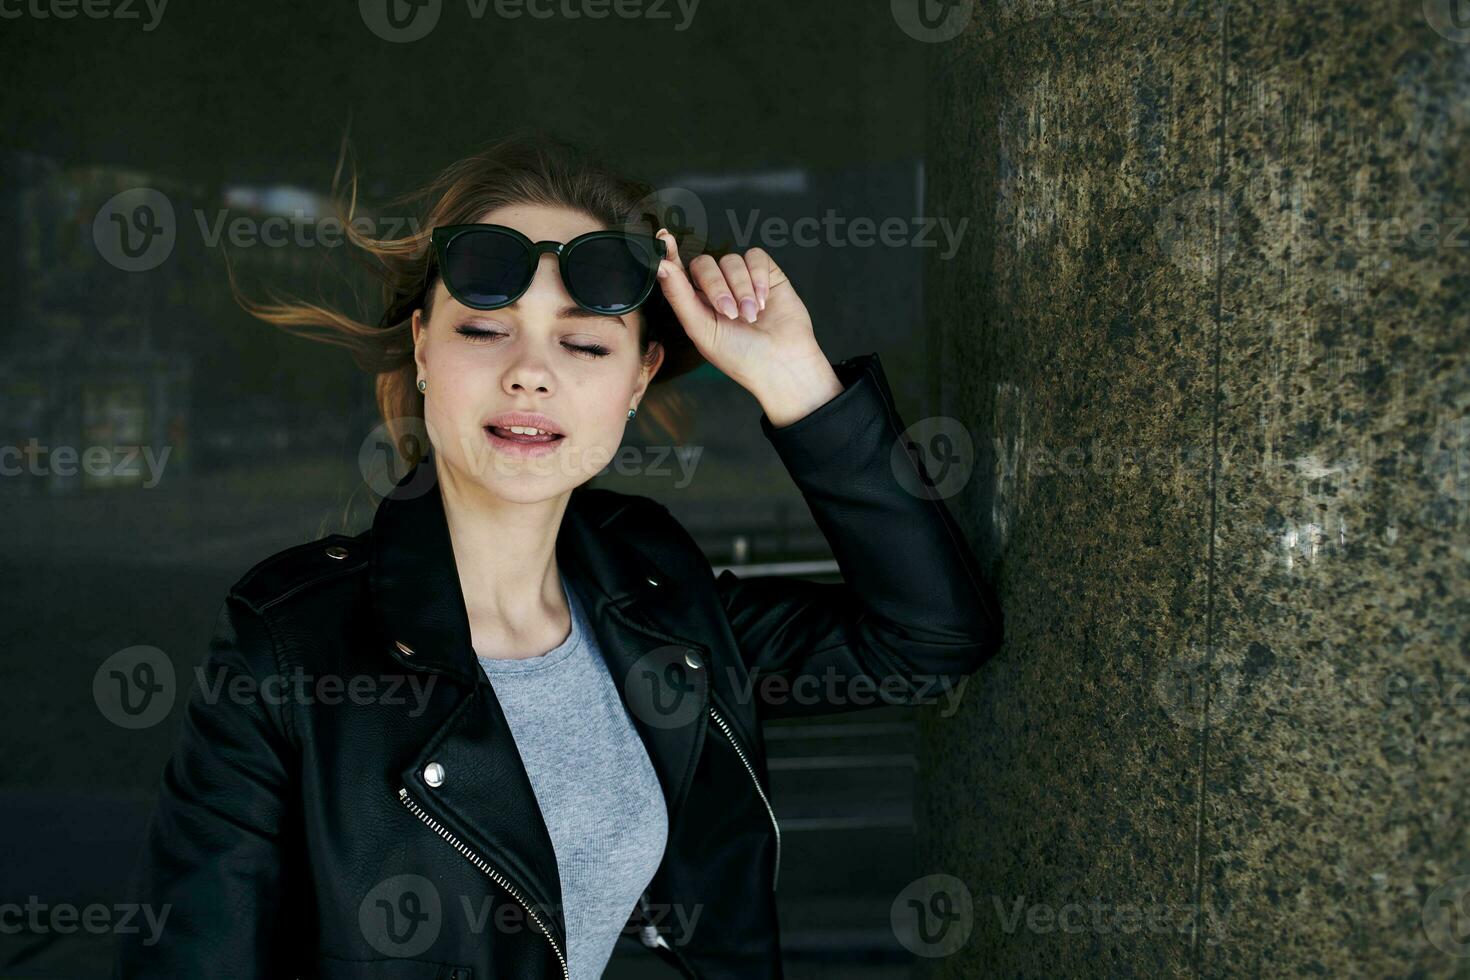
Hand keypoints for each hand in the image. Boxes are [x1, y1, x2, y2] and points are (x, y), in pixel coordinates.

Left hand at [653, 229, 840, 424]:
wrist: (782, 364)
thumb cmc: (741, 357)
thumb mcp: (702, 330)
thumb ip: (679, 296)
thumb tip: (660, 265)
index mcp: (696, 303)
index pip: (678, 271)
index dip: (670, 254)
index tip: (664, 239)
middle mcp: (718, 288)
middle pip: (705, 264)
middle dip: (717, 287)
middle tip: (730, 313)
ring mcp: (742, 280)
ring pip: (731, 260)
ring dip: (741, 289)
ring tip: (751, 316)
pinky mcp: (767, 274)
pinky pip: (755, 257)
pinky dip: (758, 277)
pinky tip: (764, 300)